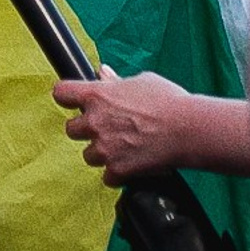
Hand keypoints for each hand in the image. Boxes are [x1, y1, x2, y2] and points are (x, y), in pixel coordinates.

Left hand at [55, 66, 199, 180]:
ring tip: (125, 147)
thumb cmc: (168, 101)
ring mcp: (104, 148)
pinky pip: (107, 176)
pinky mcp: (116, 170)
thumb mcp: (142, 81)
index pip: (61, 93)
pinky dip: (117, 173)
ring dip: (102, 153)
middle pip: (71, 129)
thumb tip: (102, 74)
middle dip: (86, 130)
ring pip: (88, 155)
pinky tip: (133, 164)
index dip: (67, 97)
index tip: (73, 100)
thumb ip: (116, 81)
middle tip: (107, 128)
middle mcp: (95, 122)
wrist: (188, 130)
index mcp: (97, 95)